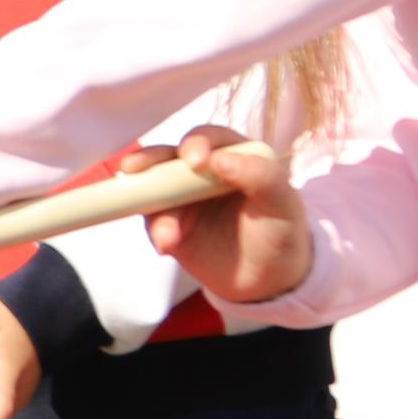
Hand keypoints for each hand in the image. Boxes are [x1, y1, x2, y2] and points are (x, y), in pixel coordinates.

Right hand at [129, 129, 313, 304]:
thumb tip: (218, 158)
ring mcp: (182, 197)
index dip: (196, 144)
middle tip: (135, 168)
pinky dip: (155, 231)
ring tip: (168, 238)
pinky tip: (166, 247)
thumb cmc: (281, 234)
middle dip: (150, 160)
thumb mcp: (282, 205)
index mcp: (235, 157)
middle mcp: (203, 172)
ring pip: (154, 189)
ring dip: (155, 210)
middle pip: (169, 155)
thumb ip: (261, 176)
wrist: (268, 280)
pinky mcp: (168, 222)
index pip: (209, 139)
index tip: (194, 161)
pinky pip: (151, 219)